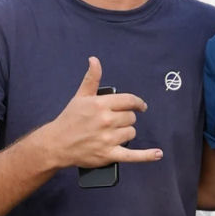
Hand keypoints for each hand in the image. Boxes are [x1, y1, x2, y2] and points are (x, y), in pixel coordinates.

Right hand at [41, 57, 161, 168]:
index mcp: (100, 104)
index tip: (140, 106)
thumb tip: (94, 59)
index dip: (137, 103)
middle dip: (125, 119)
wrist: (56, 144)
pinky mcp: (108, 154)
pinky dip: (147, 156)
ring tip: (111, 134)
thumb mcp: (80, 97)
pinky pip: (133, 155)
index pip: (129, 101)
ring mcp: (108, 139)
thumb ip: (92, 79)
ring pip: (131, 133)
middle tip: (113, 122)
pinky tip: (158, 154)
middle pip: (131, 118)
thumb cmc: (70, 119)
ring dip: (126, 133)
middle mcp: (105, 121)